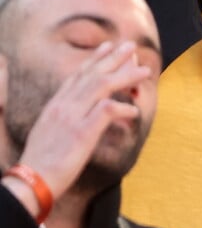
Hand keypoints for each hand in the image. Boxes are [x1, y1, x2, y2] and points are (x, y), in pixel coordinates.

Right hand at [13, 42, 150, 203]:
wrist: (31, 182)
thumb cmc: (41, 162)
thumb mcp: (47, 130)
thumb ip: (62, 116)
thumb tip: (77, 112)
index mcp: (55, 104)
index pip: (77, 74)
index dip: (94, 59)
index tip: (108, 46)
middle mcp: (64, 106)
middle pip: (93, 74)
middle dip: (114, 57)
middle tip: (131, 46)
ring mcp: (73, 117)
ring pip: (102, 85)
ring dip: (126, 76)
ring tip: (144, 71)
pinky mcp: (82, 133)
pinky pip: (107, 110)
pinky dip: (123, 107)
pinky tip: (135, 110)